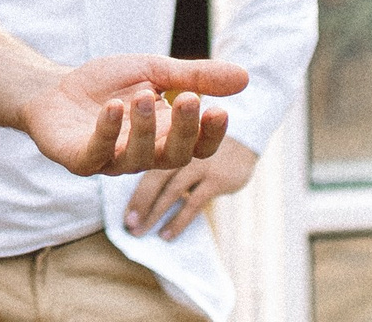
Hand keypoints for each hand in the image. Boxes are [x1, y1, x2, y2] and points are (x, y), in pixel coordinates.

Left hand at [19, 55, 247, 177]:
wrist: (54, 88)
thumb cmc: (108, 84)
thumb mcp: (155, 71)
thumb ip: (195, 76)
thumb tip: (245, 77)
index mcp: (166, 136)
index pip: (198, 146)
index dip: (210, 134)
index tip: (220, 109)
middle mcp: (143, 155)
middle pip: (174, 155)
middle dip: (184, 129)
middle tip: (190, 99)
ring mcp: (112, 161)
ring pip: (138, 158)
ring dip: (144, 128)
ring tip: (144, 96)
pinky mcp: (81, 160)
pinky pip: (98, 154)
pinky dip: (107, 131)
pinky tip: (113, 108)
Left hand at [123, 137, 257, 239]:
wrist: (246, 135)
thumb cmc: (207, 146)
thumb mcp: (187, 147)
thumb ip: (167, 163)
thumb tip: (142, 199)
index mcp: (170, 140)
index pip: (146, 167)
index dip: (135, 192)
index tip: (124, 215)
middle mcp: (182, 150)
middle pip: (155, 179)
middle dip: (140, 204)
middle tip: (128, 226)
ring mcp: (200, 165)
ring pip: (171, 192)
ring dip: (153, 214)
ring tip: (139, 232)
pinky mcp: (217, 179)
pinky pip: (193, 203)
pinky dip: (178, 221)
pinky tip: (166, 235)